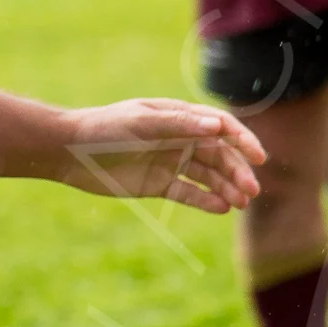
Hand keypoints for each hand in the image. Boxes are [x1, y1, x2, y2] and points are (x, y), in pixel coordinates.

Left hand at [61, 101, 264, 214]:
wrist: (69, 152)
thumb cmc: (105, 129)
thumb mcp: (142, 122)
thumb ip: (180, 124)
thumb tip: (217, 126)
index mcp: (179, 118)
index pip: (221, 127)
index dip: (243, 141)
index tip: (259, 157)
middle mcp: (180, 139)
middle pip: (220, 156)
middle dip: (238, 172)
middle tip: (252, 191)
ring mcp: (171, 162)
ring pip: (209, 177)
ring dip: (228, 188)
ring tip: (241, 203)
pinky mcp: (160, 184)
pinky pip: (190, 194)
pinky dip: (207, 201)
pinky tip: (222, 208)